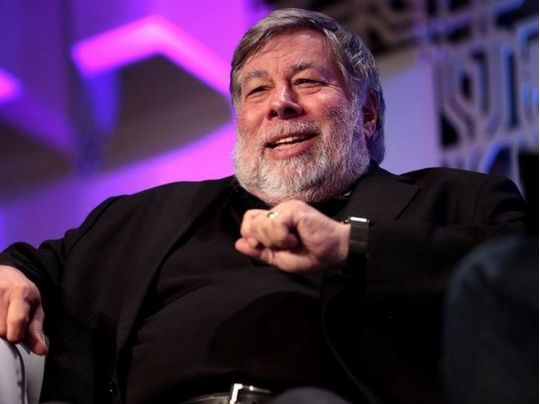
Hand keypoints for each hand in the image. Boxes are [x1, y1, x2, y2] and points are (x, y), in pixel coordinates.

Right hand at [0, 265, 47, 354]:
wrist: (5, 275)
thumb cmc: (24, 295)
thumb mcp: (35, 309)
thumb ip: (36, 331)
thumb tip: (42, 351)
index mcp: (20, 293)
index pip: (17, 320)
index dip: (16, 335)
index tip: (17, 337)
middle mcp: (2, 292)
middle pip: (0, 330)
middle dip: (5, 334)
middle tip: (9, 326)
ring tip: (2, 321)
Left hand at [235, 200, 349, 271]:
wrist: (334, 253)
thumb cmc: (311, 256)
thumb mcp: (279, 258)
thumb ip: (259, 251)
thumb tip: (238, 243)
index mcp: (275, 220)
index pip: (249, 219)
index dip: (250, 235)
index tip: (263, 248)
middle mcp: (279, 210)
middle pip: (250, 219)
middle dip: (260, 239)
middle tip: (280, 245)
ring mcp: (286, 208)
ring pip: (261, 223)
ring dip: (274, 240)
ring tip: (292, 242)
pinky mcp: (294, 209)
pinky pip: (275, 224)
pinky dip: (282, 237)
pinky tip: (296, 239)